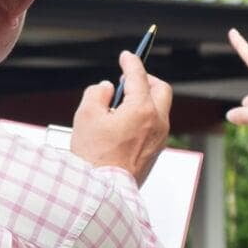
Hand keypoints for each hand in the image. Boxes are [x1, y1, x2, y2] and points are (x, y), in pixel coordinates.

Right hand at [71, 50, 172, 180]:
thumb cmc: (94, 155)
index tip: (126, 56)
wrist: (103, 191)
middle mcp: (157, 122)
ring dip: (145, 99)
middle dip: (147, 79)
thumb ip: (97, 93)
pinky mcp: (156, 152)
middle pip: (161, 89)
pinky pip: (155, 125)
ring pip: (159, 108)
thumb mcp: (86, 115)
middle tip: (128, 80)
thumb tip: (107, 89)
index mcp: (142, 110)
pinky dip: (144, 116)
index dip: (131, 62)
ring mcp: (160, 138)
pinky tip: (124, 124)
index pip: (139, 76)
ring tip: (120, 105)